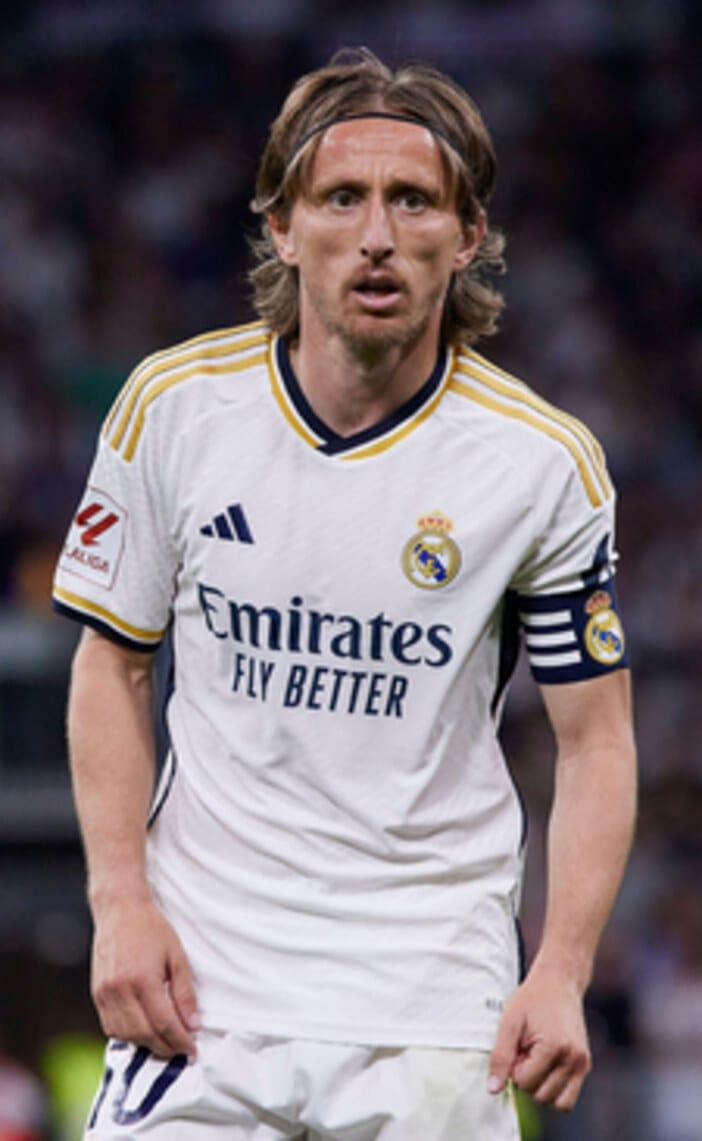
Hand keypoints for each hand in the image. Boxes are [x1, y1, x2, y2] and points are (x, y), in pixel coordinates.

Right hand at [91, 893, 199, 1058]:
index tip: (193, 1050)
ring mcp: (105, 994)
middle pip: (145, 1035)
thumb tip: (193, 1025)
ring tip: (165, 1042)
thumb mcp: (177, 956)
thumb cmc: (151, 928)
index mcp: (143, 980)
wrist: (120, 909)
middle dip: (166, 1047)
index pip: (164, 1024)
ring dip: (147, 1044)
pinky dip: (128, 1035)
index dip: (180, 1041)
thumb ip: (184, 993)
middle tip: (182, 1049)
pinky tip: (143, 1031)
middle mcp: (120, 990)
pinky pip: (111, 1026)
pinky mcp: (97, 994)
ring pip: (126, 1035)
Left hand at [488, 966, 590, 1110]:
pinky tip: (545, 1065)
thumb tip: (493, 1089)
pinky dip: (554, 1088)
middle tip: (526, 1051)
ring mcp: (582, 1063)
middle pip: (541, 1096)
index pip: (525, 1082)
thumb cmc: (532, 999)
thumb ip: (500, 1056)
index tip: (516, 1046)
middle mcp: (574, 1059)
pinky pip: (569, 1097)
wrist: (559, 982)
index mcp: (554, 1047)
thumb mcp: (509, 1022)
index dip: (514, 1067)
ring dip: (541, 1087)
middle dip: (527, 1079)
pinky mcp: (585, 1065)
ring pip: (557, 1102)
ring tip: (536, 1059)